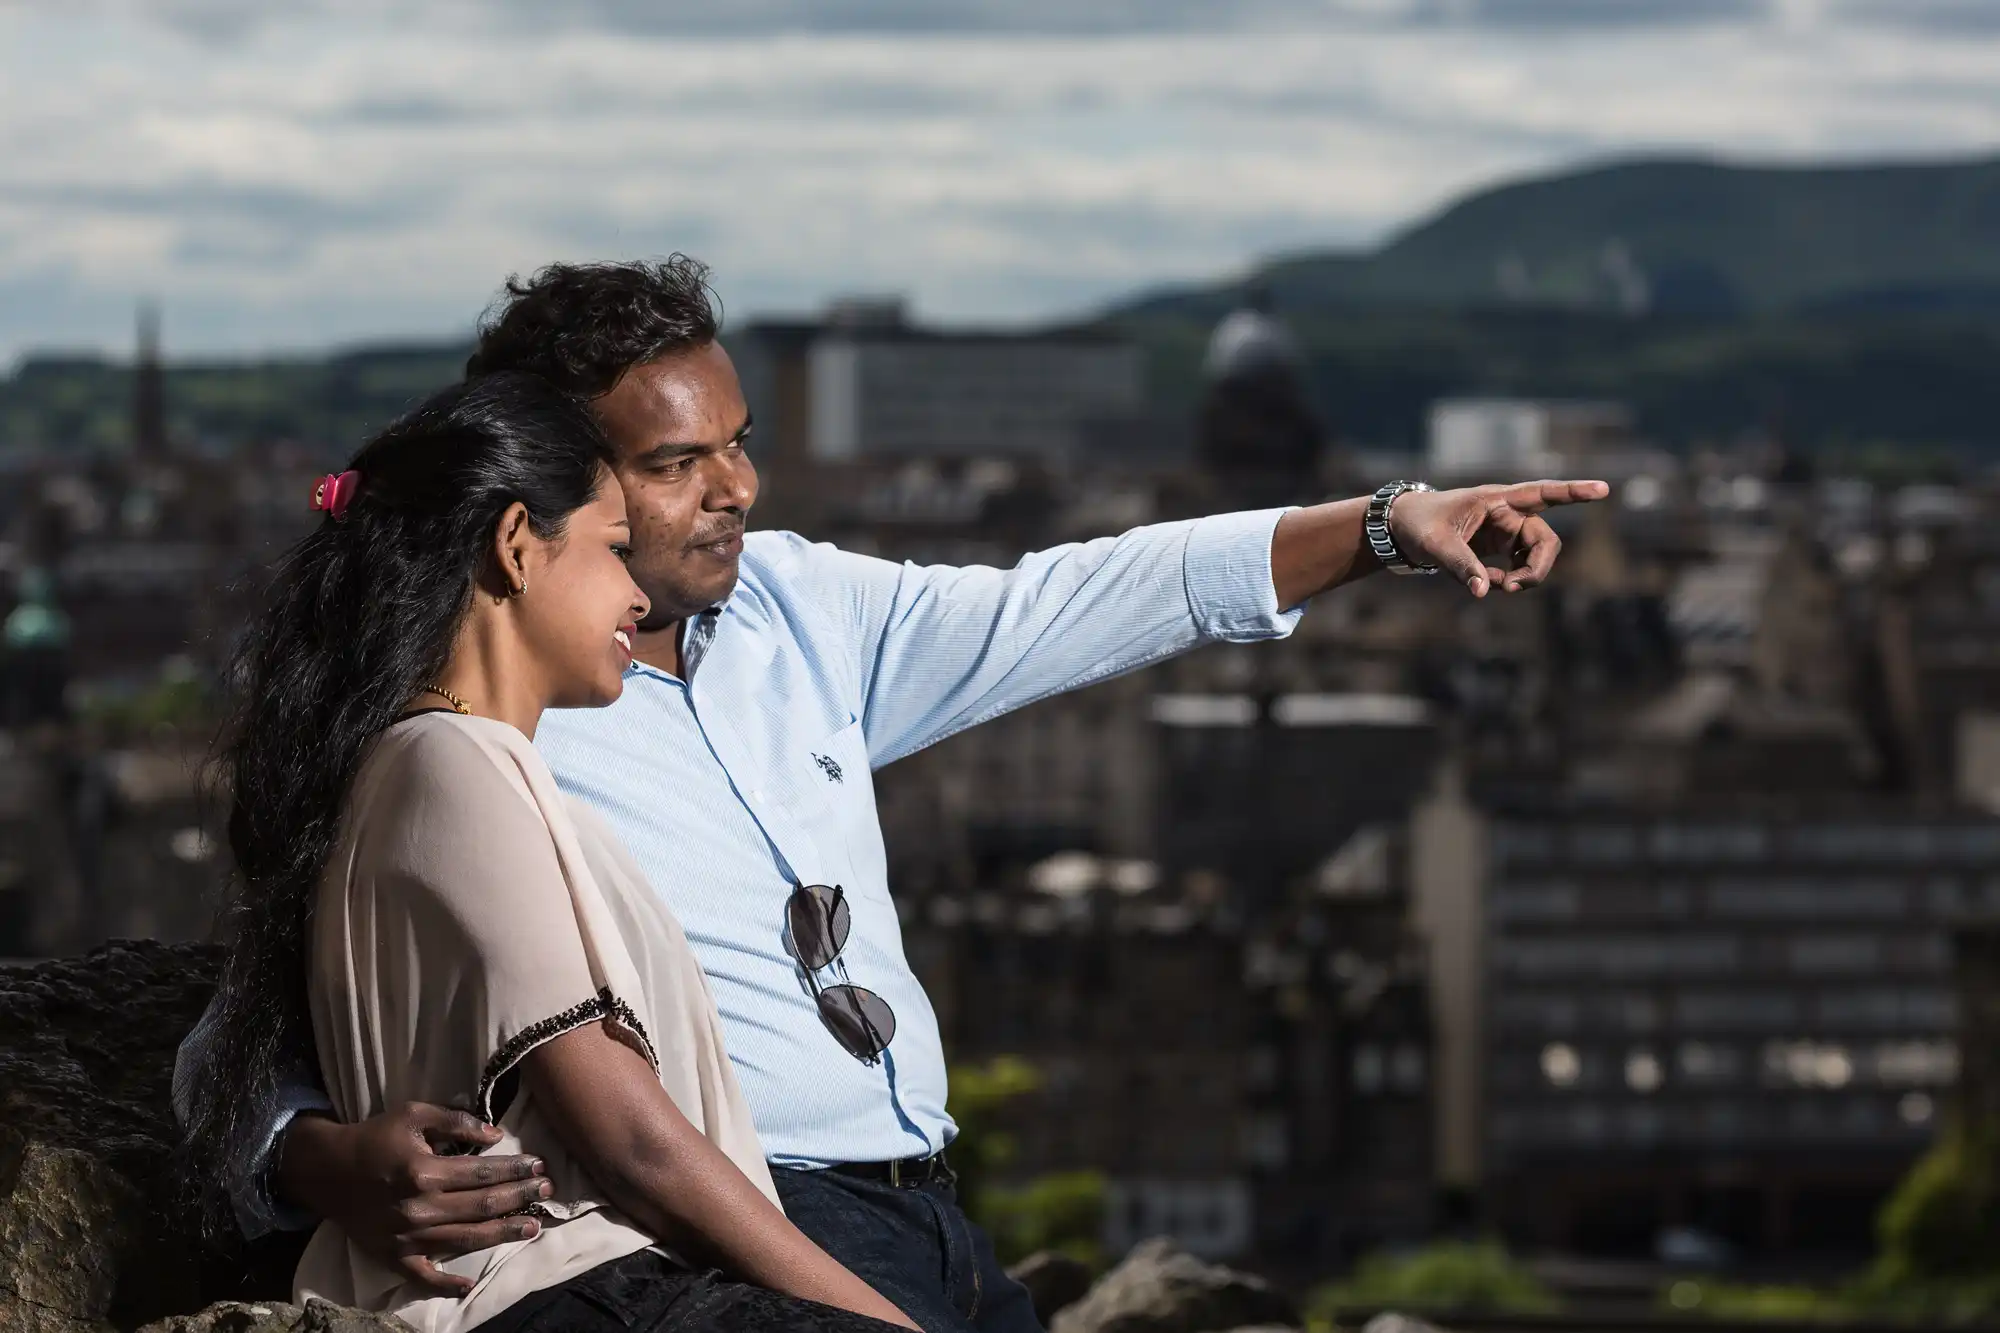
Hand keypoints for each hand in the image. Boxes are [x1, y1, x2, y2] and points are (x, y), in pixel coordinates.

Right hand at [280, 1103, 552, 1293]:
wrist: (327, 1170)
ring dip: (503, 1234)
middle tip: (546, 1192)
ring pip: (466, 1239)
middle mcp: (419, 1208)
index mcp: (425, 1171)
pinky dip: (447, 1283)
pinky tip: (470, 1284)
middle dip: (519, 1198)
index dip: (516, 1169)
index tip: (540, 1166)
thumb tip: (496, 1134)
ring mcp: (407, 1237)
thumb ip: (456, 1120)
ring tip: (532, 1227)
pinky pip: (423, 1276)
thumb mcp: (413, 1115)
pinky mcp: (393, 1257)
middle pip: (482, 1206)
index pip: (484, 1172)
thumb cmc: (374, 1137)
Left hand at [1388, 479, 1609, 596]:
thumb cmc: (1418, 524)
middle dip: (1538, 568)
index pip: (1542, 493)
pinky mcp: (1498, 549)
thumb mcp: (1435, 543)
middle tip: (1515, 588)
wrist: (1400, 528)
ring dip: (1521, 577)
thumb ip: (1460, 566)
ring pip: (1534, 558)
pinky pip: (1515, 570)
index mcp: (1496, 500)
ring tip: (1494, 586)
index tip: (1603, 489)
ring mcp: (1505, 532)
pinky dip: (1502, 581)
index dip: (1574, 492)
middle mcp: (1507, 514)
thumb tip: (1483, 591)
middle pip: (1545, 541)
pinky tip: (1481, 582)